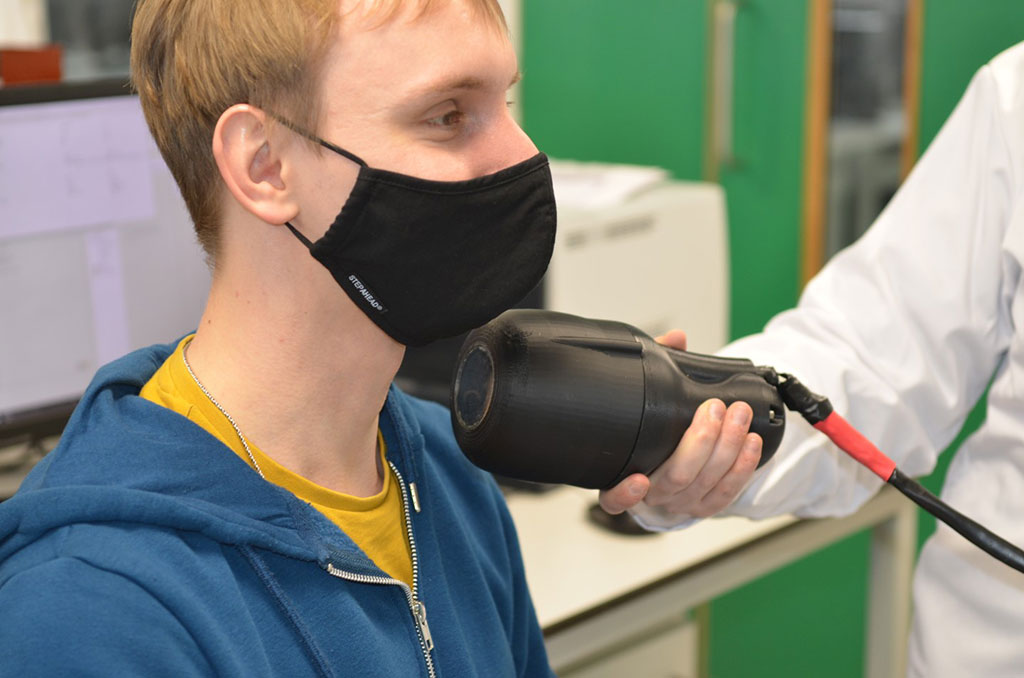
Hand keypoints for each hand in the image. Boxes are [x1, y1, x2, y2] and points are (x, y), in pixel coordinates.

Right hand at [597, 330, 762, 517]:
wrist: (665, 471)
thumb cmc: (651, 434)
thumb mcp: (647, 401)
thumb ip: (656, 368)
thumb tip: (676, 339)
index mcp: (622, 478)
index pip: (613, 498)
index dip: (625, 493)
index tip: (638, 479)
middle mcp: (652, 496)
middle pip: (676, 478)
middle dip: (700, 441)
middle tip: (716, 408)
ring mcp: (680, 504)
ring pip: (706, 483)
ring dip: (727, 447)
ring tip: (739, 415)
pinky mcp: (706, 506)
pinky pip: (727, 492)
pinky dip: (741, 468)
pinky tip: (750, 443)